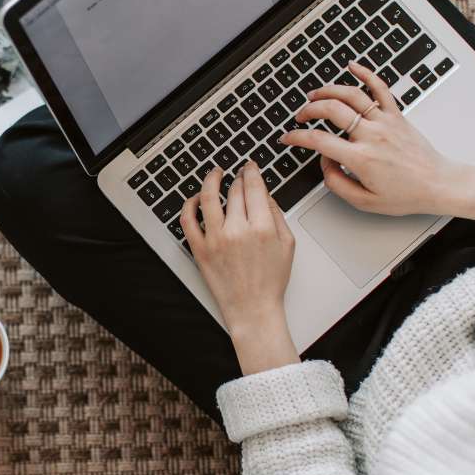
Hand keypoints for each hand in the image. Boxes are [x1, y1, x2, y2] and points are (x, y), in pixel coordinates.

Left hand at [181, 162, 299, 373]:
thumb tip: (264, 194)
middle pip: (234, 191)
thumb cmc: (270, 281)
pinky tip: (195, 198)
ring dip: (211, 180)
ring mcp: (215, 239)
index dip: (251, 171)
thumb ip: (276, 214)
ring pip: (209, 197)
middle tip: (238, 173)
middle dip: (237, 177)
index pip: (253, 187)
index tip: (250, 166)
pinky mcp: (199, 250)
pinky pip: (188, 220)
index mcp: (262, 228)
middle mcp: (237, 231)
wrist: (252, 309)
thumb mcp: (287, 244)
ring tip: (214, 174)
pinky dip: (189, 205)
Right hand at [280, 62, 474, 221]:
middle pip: (332, 110)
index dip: (297, 138)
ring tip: (315, 94)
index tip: (288, 138)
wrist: (439, 184)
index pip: (319, 141)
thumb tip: (325, 163)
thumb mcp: (364, 202)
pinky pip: (380, 88)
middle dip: (309, 110)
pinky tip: (352, 66)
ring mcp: (385, 122)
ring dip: (329, 91)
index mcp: (362, 158)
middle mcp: (372, 135)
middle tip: (301, 117)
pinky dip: (365, 73)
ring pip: (352, 95)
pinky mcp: (397, 115)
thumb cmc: (406, 194)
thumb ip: (337, 183)